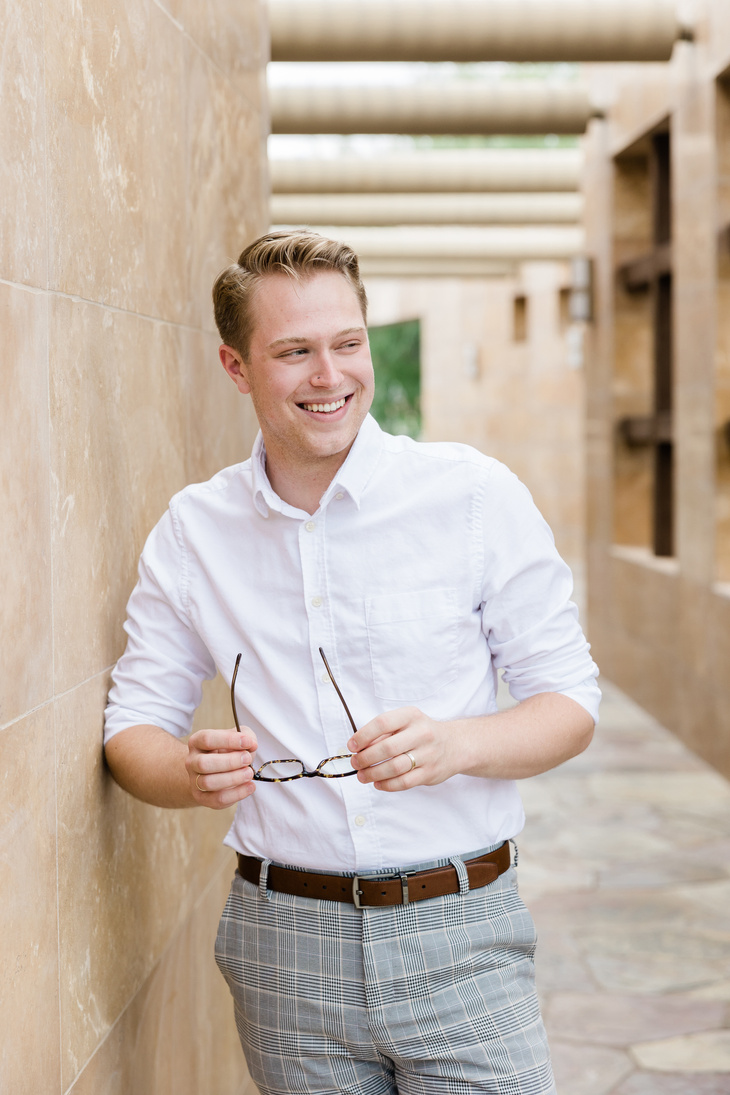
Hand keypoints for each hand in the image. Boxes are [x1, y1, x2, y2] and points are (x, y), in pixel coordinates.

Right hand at [186, 726, 257, 808]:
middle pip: (203, 763)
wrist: (217, 771)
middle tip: (247, 759)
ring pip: (208, 783)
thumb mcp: (238, 738)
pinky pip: (217, 799)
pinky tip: (250, 786)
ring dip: (233, 778)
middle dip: (229, 762)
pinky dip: (237, 794)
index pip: (207, 739)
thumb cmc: (229, 751)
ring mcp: (194, 781)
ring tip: (249, 773)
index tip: (248, 743)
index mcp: (197, 742)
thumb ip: (247, 737)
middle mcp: (192, 761)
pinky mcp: (202, 797)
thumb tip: (251, 745)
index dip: (229, 740)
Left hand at [347, 707, 468, 791]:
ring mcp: (428, 754)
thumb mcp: (406, 722)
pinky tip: (378, 783)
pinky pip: (404, 782)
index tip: (352, 746)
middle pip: (387, 748)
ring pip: (394, 767)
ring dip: (373, 774)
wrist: (455, 745)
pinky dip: (387, 785)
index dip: (363, 736)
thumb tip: (359, 747)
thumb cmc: (423, 732)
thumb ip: (385, 732)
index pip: (382, 723)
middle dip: (365, 758)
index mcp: (411, 716)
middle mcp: (422, 733)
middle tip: (356, 763)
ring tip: (363, 776)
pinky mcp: (430, 773)